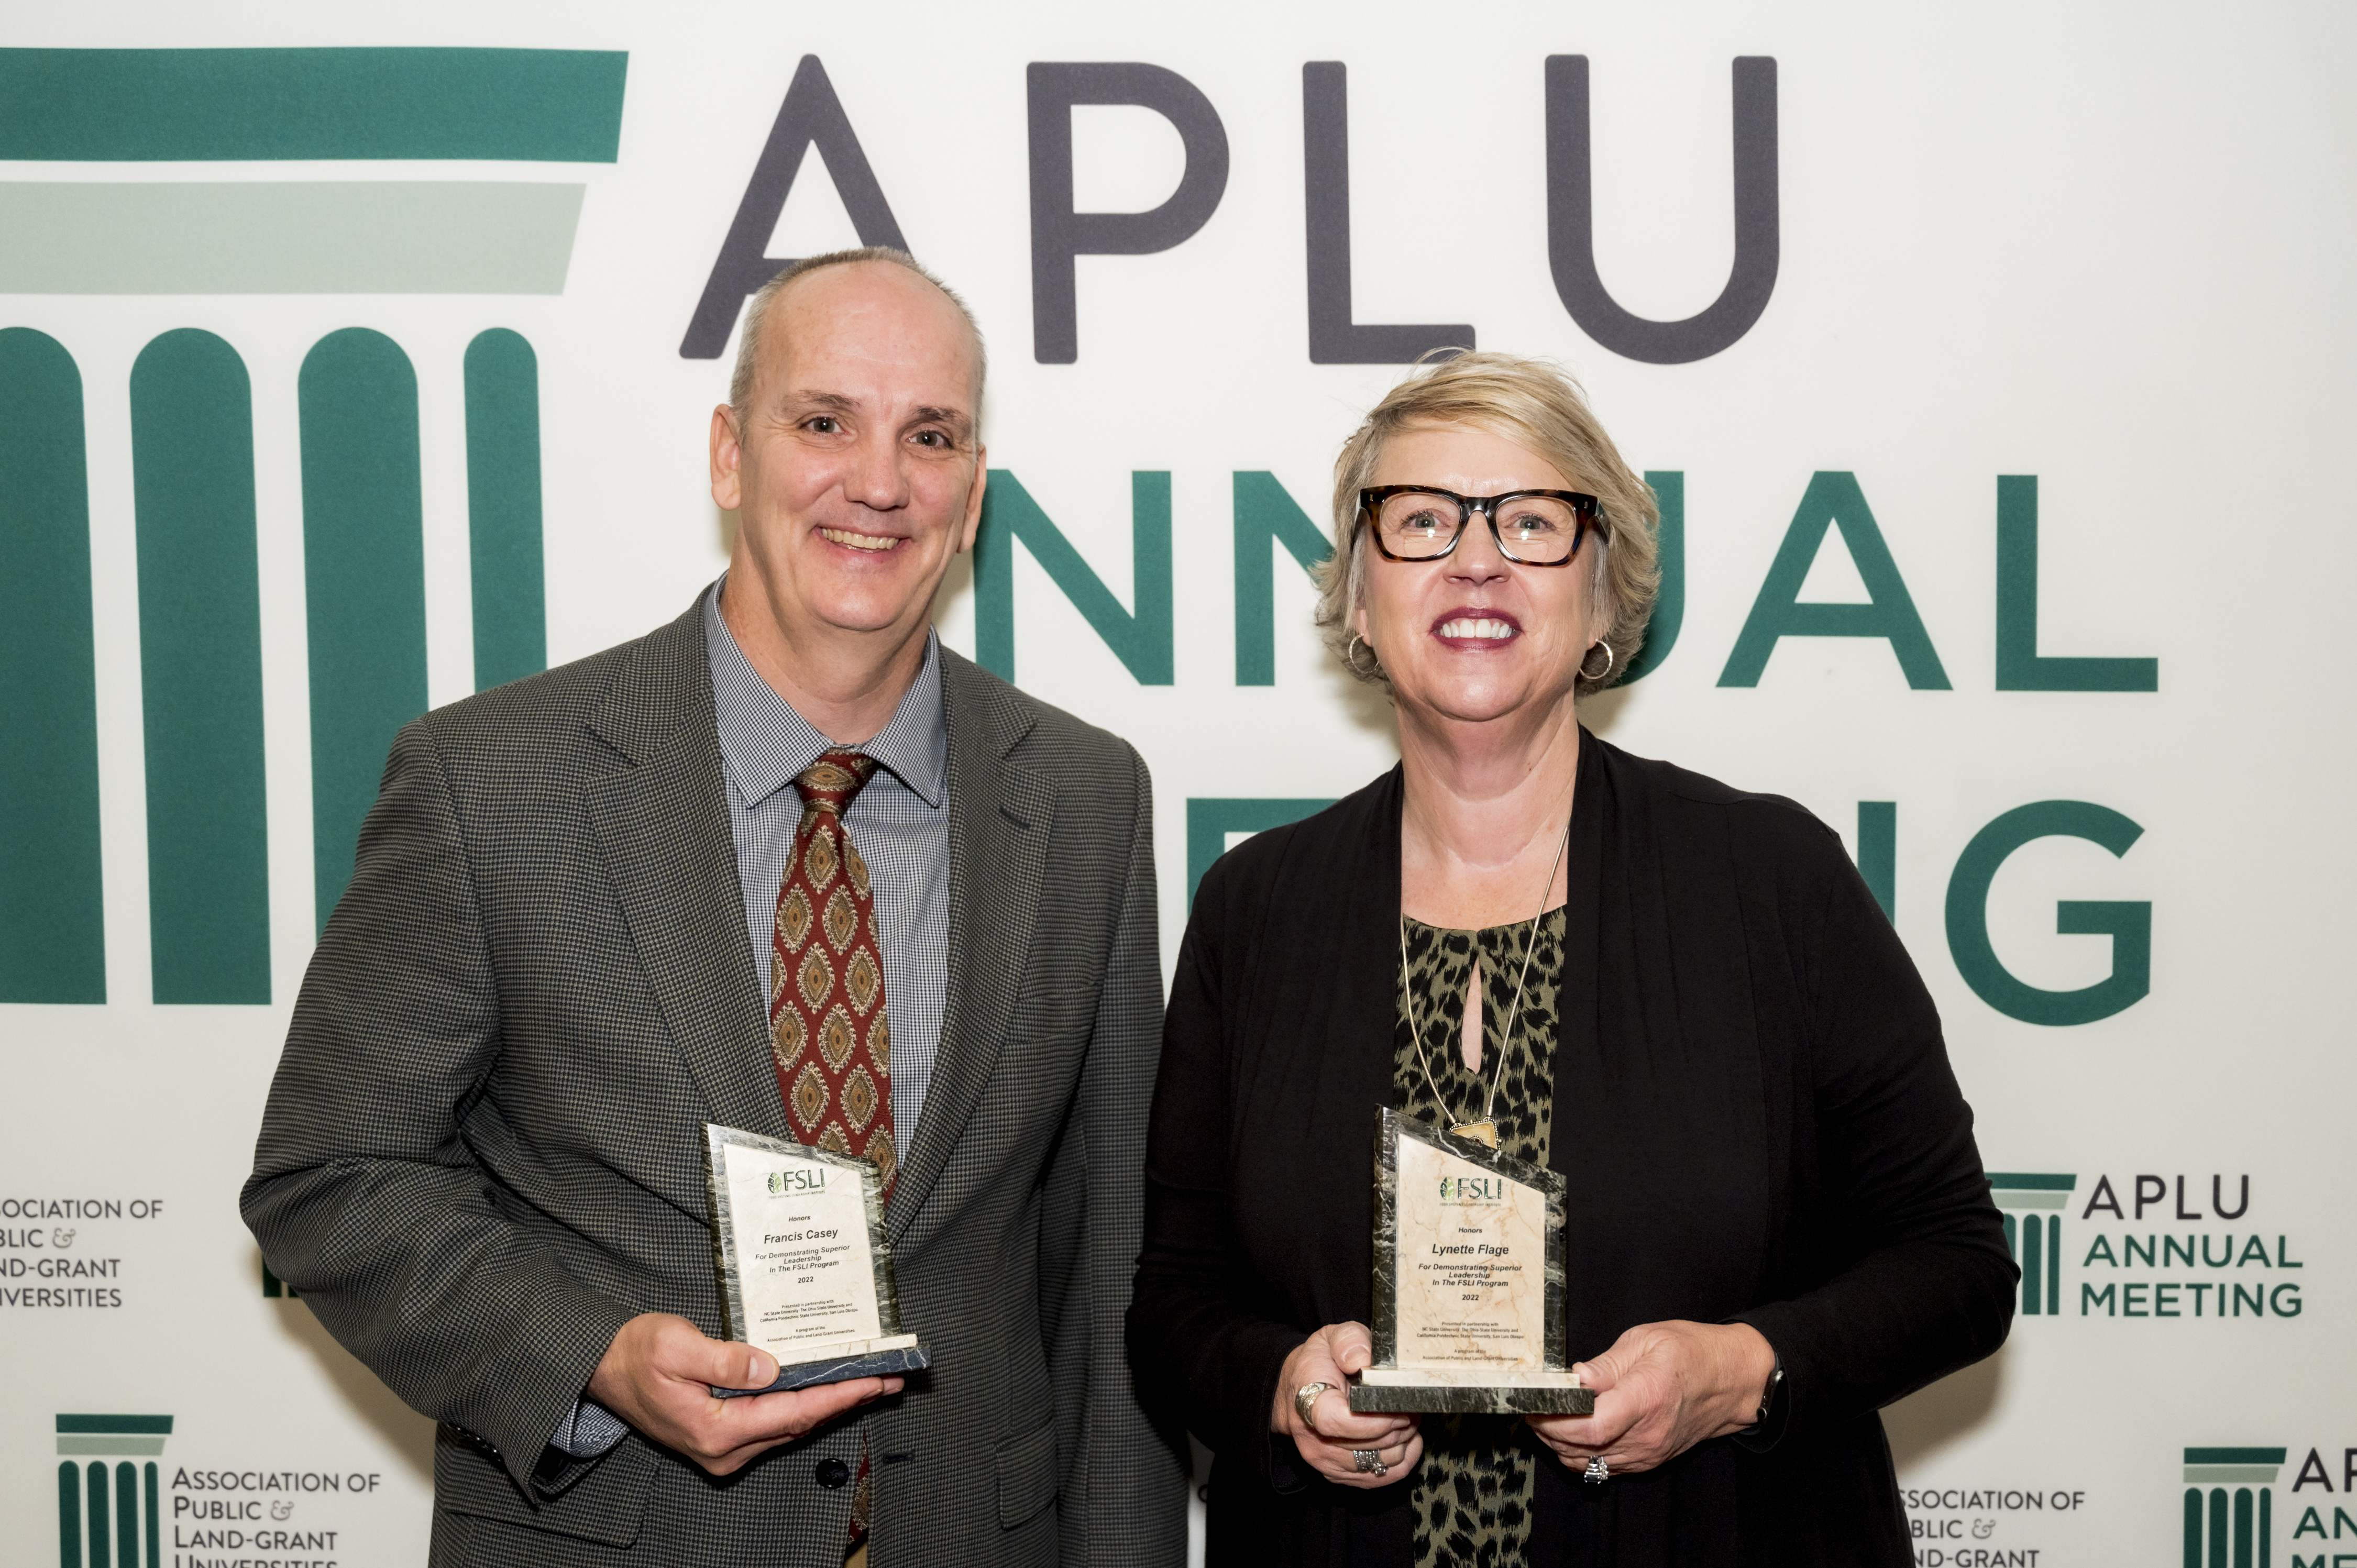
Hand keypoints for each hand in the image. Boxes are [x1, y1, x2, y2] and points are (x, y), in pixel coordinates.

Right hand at [587, 1312, 901, 1475]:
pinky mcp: (722, 1439)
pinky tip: (823, 1389)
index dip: (838, 1396)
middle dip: (846, 1401)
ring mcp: (723, 1450)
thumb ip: (724, 1358)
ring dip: (828, 1405)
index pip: (793, 1413)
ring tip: (868, 1381)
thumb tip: (770, 1367)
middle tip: (888, 1378)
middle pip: (799, 1425)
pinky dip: (803, 1407)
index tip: (873, 1380)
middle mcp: (724, 1450)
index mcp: (715, 1430)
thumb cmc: (634, 1354)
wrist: (601, 1371)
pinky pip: (773, 1424)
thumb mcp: (675, 1345)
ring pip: (789, 1428)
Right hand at [1271, 1322, 1420, 1488]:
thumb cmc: (1318, 1363)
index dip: (1372, 1421)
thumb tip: (1363, 1359)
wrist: (1297, 1390)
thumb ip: (1349, 1340)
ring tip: (1405, 1415)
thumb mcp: (1331, 1337)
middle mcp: (1312, 1440)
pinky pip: (1384, 1477)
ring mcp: (1326, 1462)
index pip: (1336, 1422)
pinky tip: (1406, 1437)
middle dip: (1398, 1424)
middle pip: (1366, 1445)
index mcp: (1308, 1402)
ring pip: (1380, 1462)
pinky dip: (1403, 1459)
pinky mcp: (1341, 1476)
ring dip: (1403, 1440)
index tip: (1394, 1407)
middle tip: (1410, 1404)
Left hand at [1526, 1321, 1774, 1476]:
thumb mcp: (1647, 1340)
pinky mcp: (1648, 1459)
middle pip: (1582, 1449)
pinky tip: (1568, 1431)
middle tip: (1529, 1406)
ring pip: (1588, 1463)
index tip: (1533, 1403)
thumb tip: (1572, 1379)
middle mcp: (1647, 1434)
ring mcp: (1648, 1453)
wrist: (1733, 1380)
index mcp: (1647, 1398)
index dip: (1555, 1420)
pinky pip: (1603, 1467)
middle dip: (1547, 1431)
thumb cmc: (1692, 1353)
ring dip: (1559, 1444)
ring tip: (1544, 1416)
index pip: (1592, 1427)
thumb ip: (1606, 1364)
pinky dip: (1579, 1453)